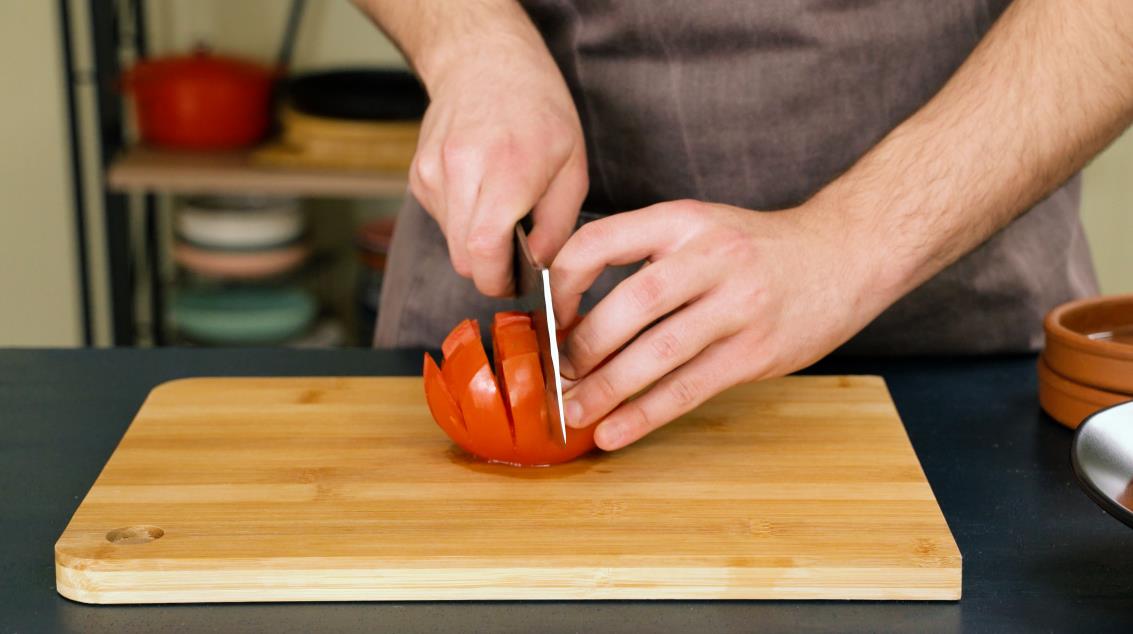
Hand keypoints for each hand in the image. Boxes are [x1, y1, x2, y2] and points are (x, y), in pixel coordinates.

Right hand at [409, 24, 586, 295]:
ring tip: (501, 207)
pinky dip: (463, 220)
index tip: (516, 281)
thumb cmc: (538, 109)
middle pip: (463, 258)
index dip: (499, 280)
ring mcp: (433, 172)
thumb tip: (539, 268)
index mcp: (507, 170)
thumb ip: (558, 224)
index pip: (484, 251)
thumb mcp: (572, 164)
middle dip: (490, 269)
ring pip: (450, 243)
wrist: (484, 60)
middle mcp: (462, 171)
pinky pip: (442, 220)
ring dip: (476, 242)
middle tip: (516, 256)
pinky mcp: (418, 174)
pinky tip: (480, 188)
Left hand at [550, 200, 893, 450]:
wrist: (847, 253)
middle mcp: (711, 257)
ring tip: (574, 410)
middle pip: (632, 303)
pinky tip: (616, 430)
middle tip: (557, 374)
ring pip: (660, 351)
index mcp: (683, 220)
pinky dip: (647, 414)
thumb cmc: (759, 249)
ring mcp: (739, 305)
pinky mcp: (757, 351)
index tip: (549, 317)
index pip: (601, 241)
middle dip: (585, 344)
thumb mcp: (701, 228)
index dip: (562, 282)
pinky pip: (691, 388)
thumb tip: (577, 314)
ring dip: (608, 387)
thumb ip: (648, 258)